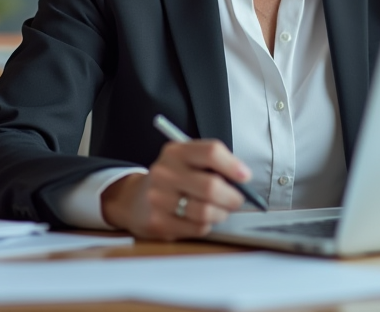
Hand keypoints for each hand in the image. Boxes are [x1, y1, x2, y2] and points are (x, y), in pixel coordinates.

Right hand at [101, 139, 250, 239]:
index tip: (245, 176)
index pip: (211, 152)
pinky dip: (206, 225)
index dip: (233, 166)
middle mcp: (164, 172)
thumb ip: (212, 166)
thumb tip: (243, 181)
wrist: (134, 200)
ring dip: (221, 213)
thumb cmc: (173, 179)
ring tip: (220, 210)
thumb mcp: (187, 161)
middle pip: (211, 186)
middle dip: (232, 197)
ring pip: (206, 211)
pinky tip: (200, 219)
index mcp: (176, 151)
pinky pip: (197, 228)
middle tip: (238, 200)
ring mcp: (158, 198)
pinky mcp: (158, 222)